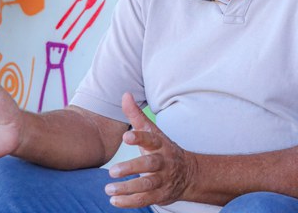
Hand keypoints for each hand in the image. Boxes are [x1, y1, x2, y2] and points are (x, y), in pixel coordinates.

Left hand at [105, 92, 196, 207]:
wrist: (188, 173)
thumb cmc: (162, 148)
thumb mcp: (152, 131)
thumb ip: (136, 115)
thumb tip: (125, 94)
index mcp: (160, 144)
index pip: (150, 139)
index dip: (139, 137)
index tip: (125, 136)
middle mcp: (163, 162)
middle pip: (149, 164)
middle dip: (131, 168)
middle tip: (112, 171)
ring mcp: (163, 179)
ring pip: (147, 185)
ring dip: (128, 188)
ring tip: (109, 189)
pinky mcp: (160, 195)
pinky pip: (145, 199)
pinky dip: (130, 202)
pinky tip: (114, 201)